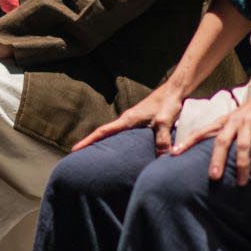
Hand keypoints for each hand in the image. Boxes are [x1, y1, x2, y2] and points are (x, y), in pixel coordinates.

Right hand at [73, 84, 187, 152]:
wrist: (175, 90)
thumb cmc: (168, 103)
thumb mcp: (164, 122)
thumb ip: (162, 140)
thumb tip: (161, 158)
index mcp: (127, 120)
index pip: (103, 131)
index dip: (88, 141)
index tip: (74, 149)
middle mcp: (127, 120)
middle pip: (105, 135)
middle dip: (92, 146)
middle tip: (80, 160)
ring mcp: (133, 122)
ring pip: (116, 136)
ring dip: (105, 145)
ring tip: (98, 161)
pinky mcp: (142, 124)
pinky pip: (127, 137)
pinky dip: (121, 145)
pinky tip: (125, 154)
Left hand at [174, 85, 250, 185]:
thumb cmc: (249, 111)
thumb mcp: (232, 119)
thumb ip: (222, 133)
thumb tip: (210, 154)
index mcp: (222, 122)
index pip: (201, 132)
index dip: (187, 142)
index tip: (174, 153)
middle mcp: (233, 122)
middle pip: (221, 141)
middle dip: (216, 160)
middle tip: (213, 177)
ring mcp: (248, 124)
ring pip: (242, 146)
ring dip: (242, 165)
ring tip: (241, 183)